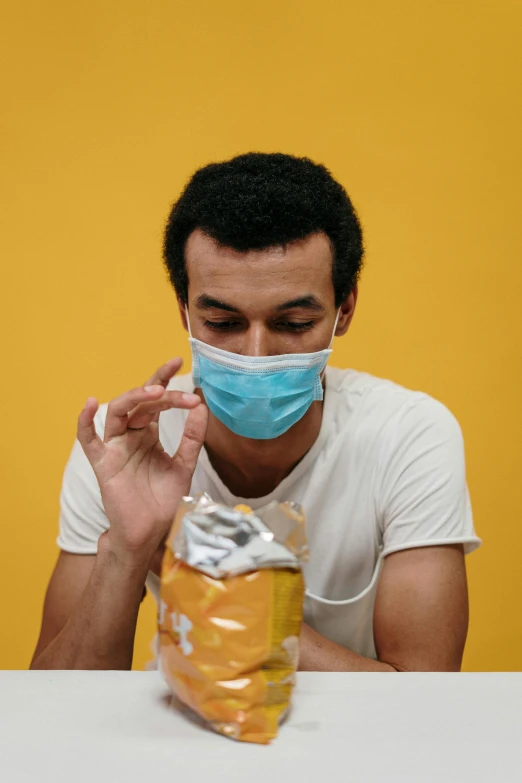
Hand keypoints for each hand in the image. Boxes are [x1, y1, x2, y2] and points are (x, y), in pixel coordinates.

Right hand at [77, 358, 207, 564]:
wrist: (151, 533)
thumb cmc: (163, 500)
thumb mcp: (184, 464)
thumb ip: (192, 436)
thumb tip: (202, 405)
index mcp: (148, 434)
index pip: (155, 400)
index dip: (164, 379)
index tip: (179, 361)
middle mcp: (130, 436)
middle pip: (141, 403)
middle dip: (161, 393)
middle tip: (182, 391)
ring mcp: (115, 448)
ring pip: (118, 412)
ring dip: (134, 398)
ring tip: (154, 391)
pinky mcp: (103, 464)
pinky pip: (88, 439)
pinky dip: (85, 421)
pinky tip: (90, 403)